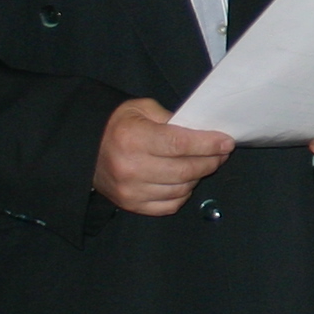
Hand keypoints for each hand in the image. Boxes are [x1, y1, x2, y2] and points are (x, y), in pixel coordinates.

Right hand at [94, 98, 233, 217]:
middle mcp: (130, 167)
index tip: (227, 142)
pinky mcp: (130, 205)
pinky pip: (169, 205)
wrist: (86, 147)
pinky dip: (183, 194)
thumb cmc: (119, 124)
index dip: (208, 144)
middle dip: (210, 161)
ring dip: (198, 177)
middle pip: (185, 170)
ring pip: (181, 189)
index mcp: (133, 138)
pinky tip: (185, 180)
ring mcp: (130, 190)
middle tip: (221, 153)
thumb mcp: (142, 108)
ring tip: (203, 164)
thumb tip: (204, 133)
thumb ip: (172, 119)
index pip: (180, 144)